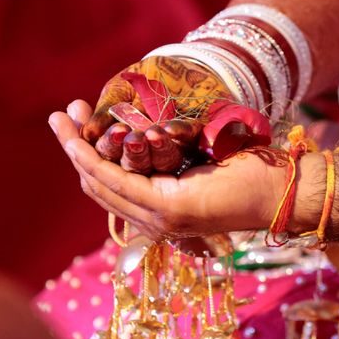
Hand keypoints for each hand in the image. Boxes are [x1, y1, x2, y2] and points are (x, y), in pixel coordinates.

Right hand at [52, 101, 286, 238]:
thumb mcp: (194, 158)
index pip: (108, 187)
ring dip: (76, 150)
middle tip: (58, 116)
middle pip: (96, 185)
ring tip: (61, 119)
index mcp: (158, 212)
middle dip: (73, 147)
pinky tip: (80, 141)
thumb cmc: (245, 169)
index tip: (73, 122)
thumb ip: (166, 157)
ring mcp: (159, 221)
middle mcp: (153, 222)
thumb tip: (141, 131)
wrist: (280, 188)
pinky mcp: (168, 210)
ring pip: (100, 183)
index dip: (85, 155)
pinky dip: (95, 161)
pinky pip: (119, 184)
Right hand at [81, 56, 232, 173]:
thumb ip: (106, 109)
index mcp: (124, 145)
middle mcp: (149, 155)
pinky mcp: (200, 140)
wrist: (187, 64)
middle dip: (130, 151)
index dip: (107, 145)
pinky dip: (180, 134)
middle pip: (134, 165)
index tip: (108, 133)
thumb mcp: (122, 88)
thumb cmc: (148, 77)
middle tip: (127, 138)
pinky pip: (190, 142)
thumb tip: (88, 133)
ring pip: (163, 161)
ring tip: (150, 134)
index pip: (109, 154)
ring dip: (155, 148)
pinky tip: (171, 129)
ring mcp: (174, 151)